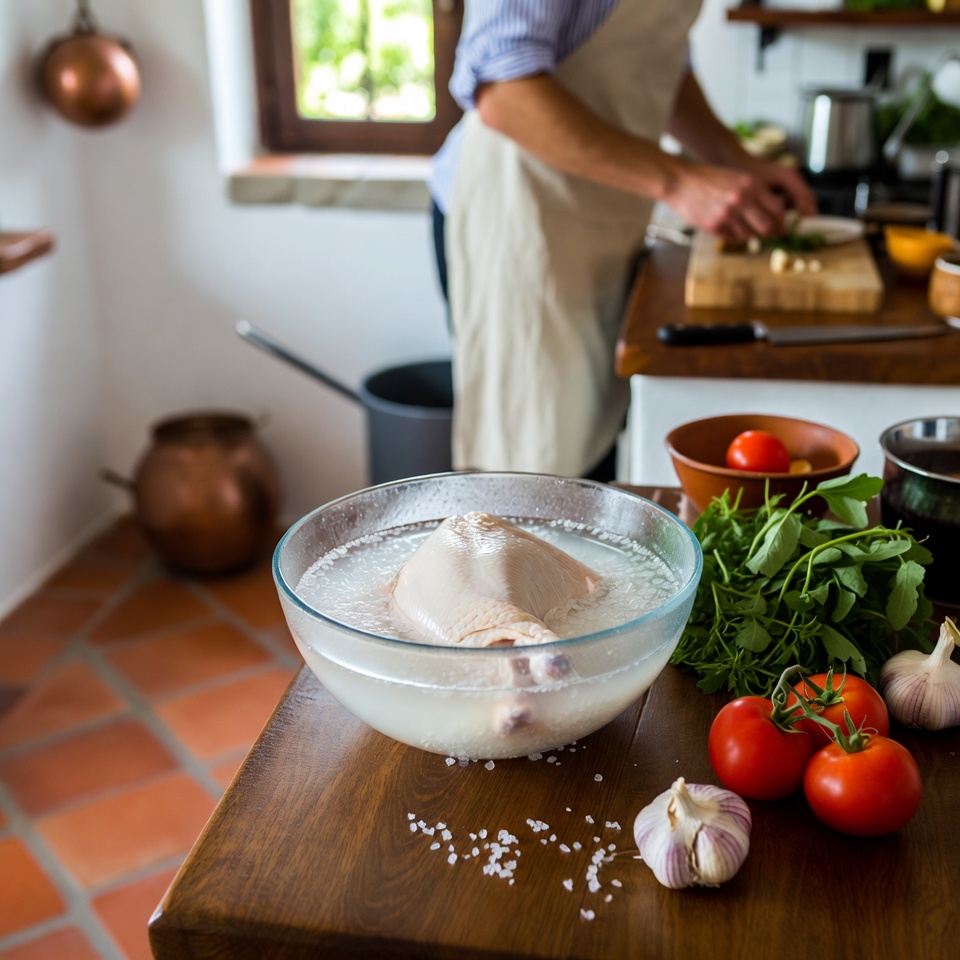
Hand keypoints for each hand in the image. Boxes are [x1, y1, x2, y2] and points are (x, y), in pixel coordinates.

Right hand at [663, 157, 816, 242]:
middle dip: (769, 233)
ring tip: (741, 226)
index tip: (779, 226)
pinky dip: (733, 235)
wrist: (680, 181)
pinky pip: (732, 237)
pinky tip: (727, 226)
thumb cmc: (708, 179)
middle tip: (767, 234)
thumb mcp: (737, 178)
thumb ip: (754, 193)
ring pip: (749, 235)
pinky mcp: (715, 225)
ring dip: (748, 234)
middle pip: (767, 226)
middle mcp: (743, 199)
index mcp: (752, 184)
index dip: (781, 221)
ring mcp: (728, 213)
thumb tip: (772, 214)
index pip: (777, 210)